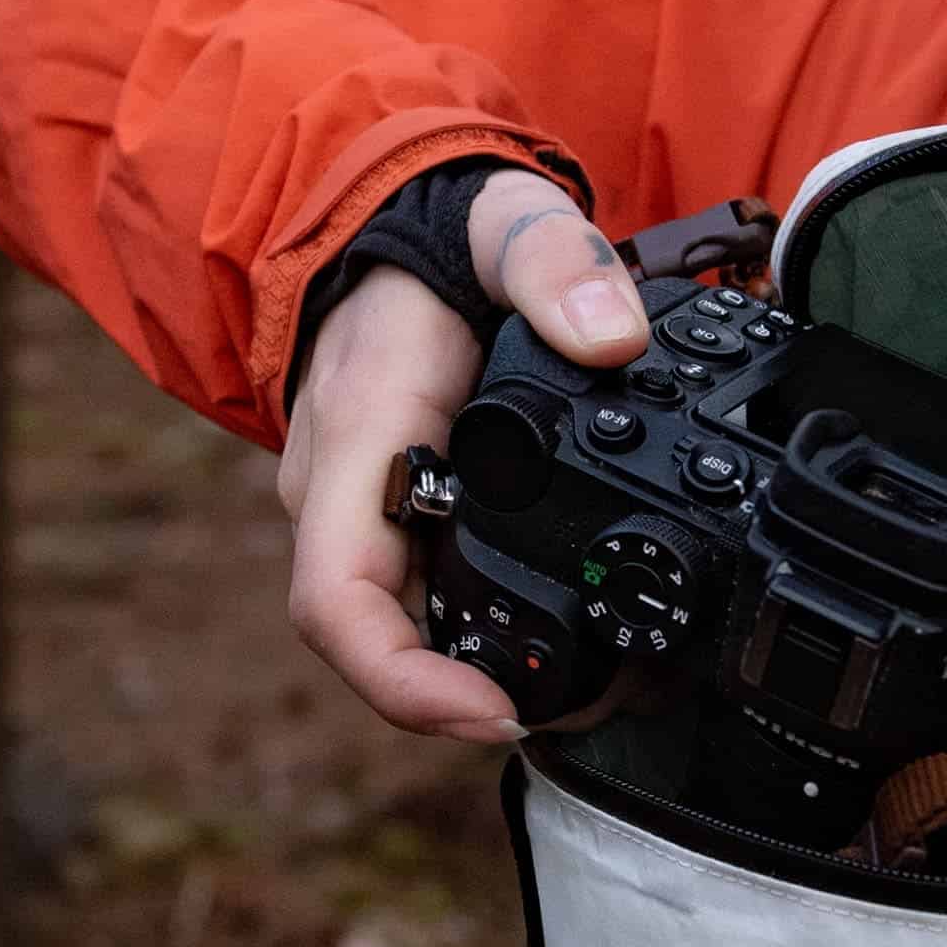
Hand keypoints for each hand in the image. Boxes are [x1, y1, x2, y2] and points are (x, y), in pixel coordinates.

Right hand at [278, 169, 651, 739]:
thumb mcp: (506, 228)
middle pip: (375, 638)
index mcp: (361, 439)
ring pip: (403, 625)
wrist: (401, 235)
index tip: (488, 713)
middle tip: (575, 718)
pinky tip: (564, 650)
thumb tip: (610, 336)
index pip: (337, 598)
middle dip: (458, 702)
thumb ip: (556, 265)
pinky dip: (484, 633)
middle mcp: (346, 493)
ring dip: (476, 675)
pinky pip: (425, 595)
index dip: (400, 679)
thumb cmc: (441, 245)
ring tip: (591, 698)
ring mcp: (366, 512)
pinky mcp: (400, 517)